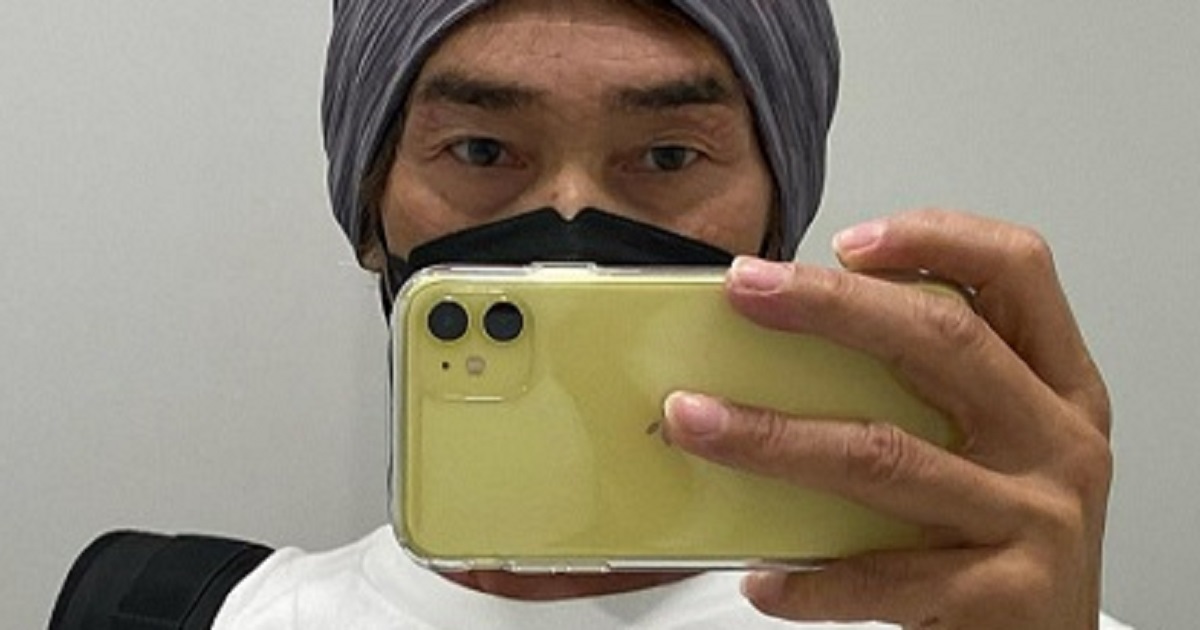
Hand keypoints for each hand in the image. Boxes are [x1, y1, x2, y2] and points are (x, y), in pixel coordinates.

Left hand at [663, 209, 1111, 628]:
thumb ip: (924, 394)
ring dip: (773, 435)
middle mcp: (1057, 442)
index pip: (1017, 272)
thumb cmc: (1006, 542)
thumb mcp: (993, 451)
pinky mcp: (1004, 597)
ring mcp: (1038, 519)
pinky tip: (759, 573)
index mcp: (1057, 387)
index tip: (847, 241)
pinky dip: (809, 575)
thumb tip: (781, 352)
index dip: (936, 238)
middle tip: (747, 290)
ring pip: (885, 455)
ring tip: (695, 420)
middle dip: (831, 306)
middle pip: (943, 341)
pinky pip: (882, 576)